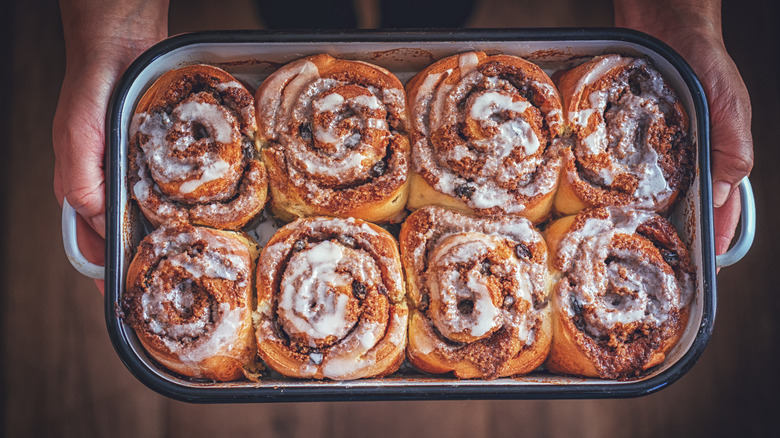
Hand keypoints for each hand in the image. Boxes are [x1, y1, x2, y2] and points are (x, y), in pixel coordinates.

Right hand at [53, 1, 167, 292]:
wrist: (120, 48)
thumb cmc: (90, 91)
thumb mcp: (78, 139)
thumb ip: (82, 182)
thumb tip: (100, 223)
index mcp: (83, 190)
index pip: (93, 246)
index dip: (109, 275)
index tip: (127, 302)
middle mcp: (111, 187)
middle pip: (126, 238)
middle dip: (145, 263)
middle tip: (172, 285)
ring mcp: (136, 175)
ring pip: (151, 219)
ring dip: (167, 238)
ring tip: (190, 260)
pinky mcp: (160, 160)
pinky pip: (172, 192)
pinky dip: (183, 206)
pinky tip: (201, 217)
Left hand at [614, 0, 753, 255]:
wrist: (664, 17)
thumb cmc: (702, 55)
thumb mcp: (728, 101)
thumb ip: (732, 145)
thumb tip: (719, 193)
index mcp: (717, 152)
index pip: (720, 207)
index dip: (712, 238)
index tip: (701, 269)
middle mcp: (684, 153)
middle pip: (682, 206)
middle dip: (673, 236)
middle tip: (656, 267)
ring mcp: (654, 145)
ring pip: (648, 191)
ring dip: (640, 215)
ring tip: (626, 243)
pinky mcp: (624, 132)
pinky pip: (617, 164)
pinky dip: (612, 184)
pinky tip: (598, 201)